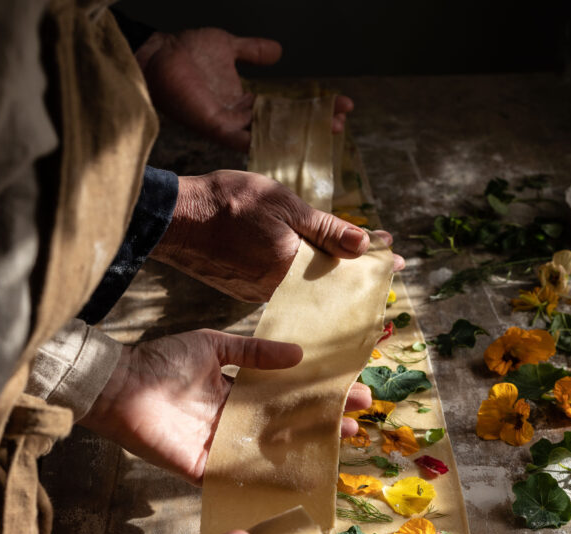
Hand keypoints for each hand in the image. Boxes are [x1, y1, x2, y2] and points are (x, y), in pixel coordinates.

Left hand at [80, 329, 371, 482]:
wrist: (118, 386)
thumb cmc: (159, 362)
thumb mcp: (213, 346)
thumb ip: (253, 352)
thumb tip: (298, 354)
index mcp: (235, 393)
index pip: (285, 396)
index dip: (317, 394)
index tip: (349, 391)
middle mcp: (233, 422)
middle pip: (286, 427)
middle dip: (321, 424)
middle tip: (355, 423)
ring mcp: (221, 447)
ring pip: (272, 453)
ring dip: (306, 451)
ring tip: (339, 444)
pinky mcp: (204, 469)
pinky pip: (240, 477)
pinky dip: (269, 479)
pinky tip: (299, 478)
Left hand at [136, 27, 352, 149]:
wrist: (160, 56)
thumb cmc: (188, 50)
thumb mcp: (230, 46)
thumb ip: (253, 51)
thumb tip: (279, 52)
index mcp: (247, 98)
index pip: (288, 105)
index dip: (312, 105)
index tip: (340, 103)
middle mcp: (243, 115)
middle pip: (286, 123)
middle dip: (315, 123)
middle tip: (342, 123)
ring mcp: (232, 124)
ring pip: (273, 132)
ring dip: (301, 133)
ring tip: (329, 131)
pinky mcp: (218, 128)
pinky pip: (246, 139)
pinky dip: (266, 141)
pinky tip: (294, 142)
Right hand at [151, 169, 404, 301]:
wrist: (175, 218)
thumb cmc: (227, 203)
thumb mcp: (285, 204)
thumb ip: (326, 228)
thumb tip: (367, 245)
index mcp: (290, 270)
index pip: (342, 273)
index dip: (371, 267)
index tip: (395, 260)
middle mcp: (277, 290)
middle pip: (326, 287)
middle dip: (356, 278)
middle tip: (384, 270)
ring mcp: (259, 293)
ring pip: (305, 288)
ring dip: (329, 277)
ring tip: (355, 266)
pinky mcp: (246, 290)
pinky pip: (284, 287)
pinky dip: (302, 277)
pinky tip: (312, 265)